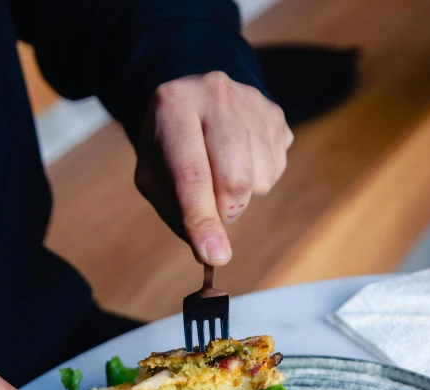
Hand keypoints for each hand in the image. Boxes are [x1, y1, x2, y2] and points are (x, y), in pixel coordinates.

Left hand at [135, 71, 292, 265]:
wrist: (192, 100)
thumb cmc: (168, 149)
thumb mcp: (154, 177)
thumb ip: (178, 214)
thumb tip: (213, 254)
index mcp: (172, 106)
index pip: (191, 175)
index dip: (203, 220)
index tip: (214, 256)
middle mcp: (214, 93)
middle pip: (235, 179)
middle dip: (225, 211)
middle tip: (212, 209)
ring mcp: (250, 100)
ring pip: (259, 180)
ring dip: (240, 196)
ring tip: (220, 173)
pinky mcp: (274, 113)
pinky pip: (275, 170)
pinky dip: (256, 180)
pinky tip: (238, 160)